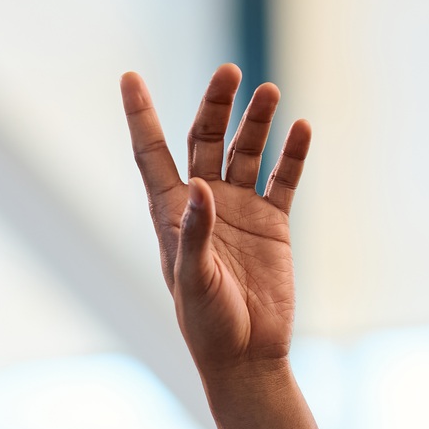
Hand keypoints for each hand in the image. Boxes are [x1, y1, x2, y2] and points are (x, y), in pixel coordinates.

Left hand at [123, 64, 306, 377]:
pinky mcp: (273, 223)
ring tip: (271, 93)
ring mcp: (239, 210)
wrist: (247, 356)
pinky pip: (283, 179)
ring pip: (246, 151)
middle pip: (204, 139)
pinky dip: (292, 154)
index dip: (139, 115)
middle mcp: (204, 203)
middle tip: (230, 72)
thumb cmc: (207, 325)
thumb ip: (195, 232)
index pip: (151, 153)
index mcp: (171, 213)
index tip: (128, 76)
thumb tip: (200, 184)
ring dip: (257, 122)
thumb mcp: (194, 280)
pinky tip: (300, 128)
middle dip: (216, 105)